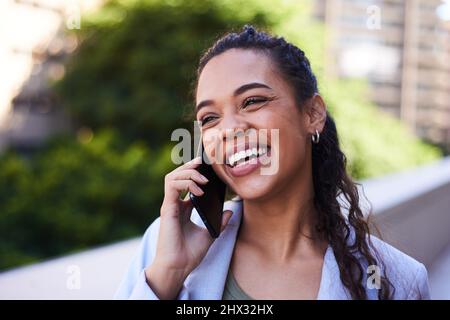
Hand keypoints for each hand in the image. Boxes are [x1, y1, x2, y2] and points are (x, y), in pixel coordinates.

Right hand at [145, 157, 231, 298]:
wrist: (179, 267)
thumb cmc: (190, 254)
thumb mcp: (210, 234)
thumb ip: (219, 221)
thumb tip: (230, 210)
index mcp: (183, 209)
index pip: (186, 183)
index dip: (195, 172)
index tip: (209, 168)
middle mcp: (175, 204)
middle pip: (177, 176)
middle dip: (190, 166)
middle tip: (204, 163)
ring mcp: (170, 205)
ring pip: (172, 177)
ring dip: (188, 172)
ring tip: (204, 179)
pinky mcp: (167, 209)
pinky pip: (172, 185)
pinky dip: (186, 182)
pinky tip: (199, 190)